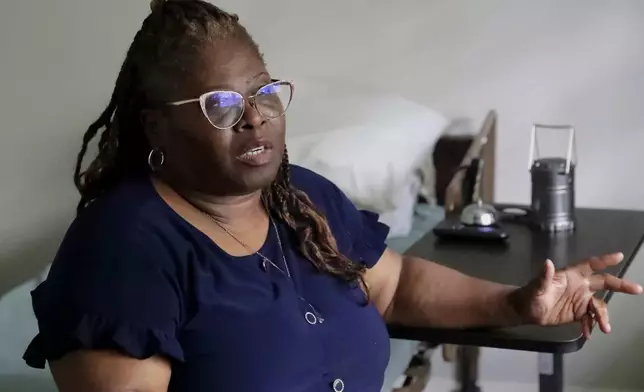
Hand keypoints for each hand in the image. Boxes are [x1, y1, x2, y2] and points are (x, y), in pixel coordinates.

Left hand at [513, 253, 642, 337]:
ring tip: (605, 328)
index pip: (590, 265)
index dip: (604, 260)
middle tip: (637, 289)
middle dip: (621, 285)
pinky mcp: (578, 313)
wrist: (526, 311)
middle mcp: (579, 286)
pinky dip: (592, 325)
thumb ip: (543, 277)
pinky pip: (591, 319)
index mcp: (571, 275)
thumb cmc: (529, 295)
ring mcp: (580, 300)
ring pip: (599, 306)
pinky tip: (588, 334)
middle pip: (604, 282)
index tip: (618, 256)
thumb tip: (547, 262)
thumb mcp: (536, 287)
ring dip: (603, 316)